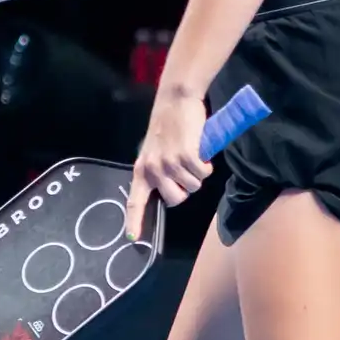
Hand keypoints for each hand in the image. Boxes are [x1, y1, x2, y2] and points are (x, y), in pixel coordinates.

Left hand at [124, 91, 211, 238]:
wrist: (175, 100)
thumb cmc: (168, 126)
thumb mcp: (155, 151)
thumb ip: (157, 171)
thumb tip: (170, 192)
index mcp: (142, 169)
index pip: (135, 200)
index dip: (134, 221)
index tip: (132, 238)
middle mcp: (153, 169)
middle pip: (176, 200)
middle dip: (186, 190)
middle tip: (187, 171)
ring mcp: (169, 163)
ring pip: (193, 187)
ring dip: (198, 174)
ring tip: (192, 155)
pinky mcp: (186, 155)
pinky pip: (202, 174)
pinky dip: (206, 166)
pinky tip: (201, 153)